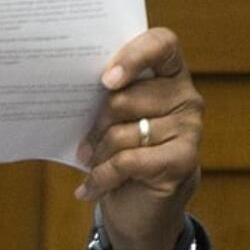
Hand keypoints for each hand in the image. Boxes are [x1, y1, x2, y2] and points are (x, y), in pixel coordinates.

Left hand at [74, 27, 202, 249]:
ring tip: (90, 163)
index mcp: (167, 74)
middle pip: (125, 98)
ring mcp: (189, 128)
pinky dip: (101, 177)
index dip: (133, 56)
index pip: (161, 44)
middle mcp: (185, 97)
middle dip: (95, 124)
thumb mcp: (108, 119)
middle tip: (84, 144)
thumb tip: (60, 83)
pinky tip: (88, 189)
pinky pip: (127, 161)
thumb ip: (101, 96)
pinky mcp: (184, 160)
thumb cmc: (118, 150)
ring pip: (122, 133)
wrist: (140, 205)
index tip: (106, 79)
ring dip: (97, 154)